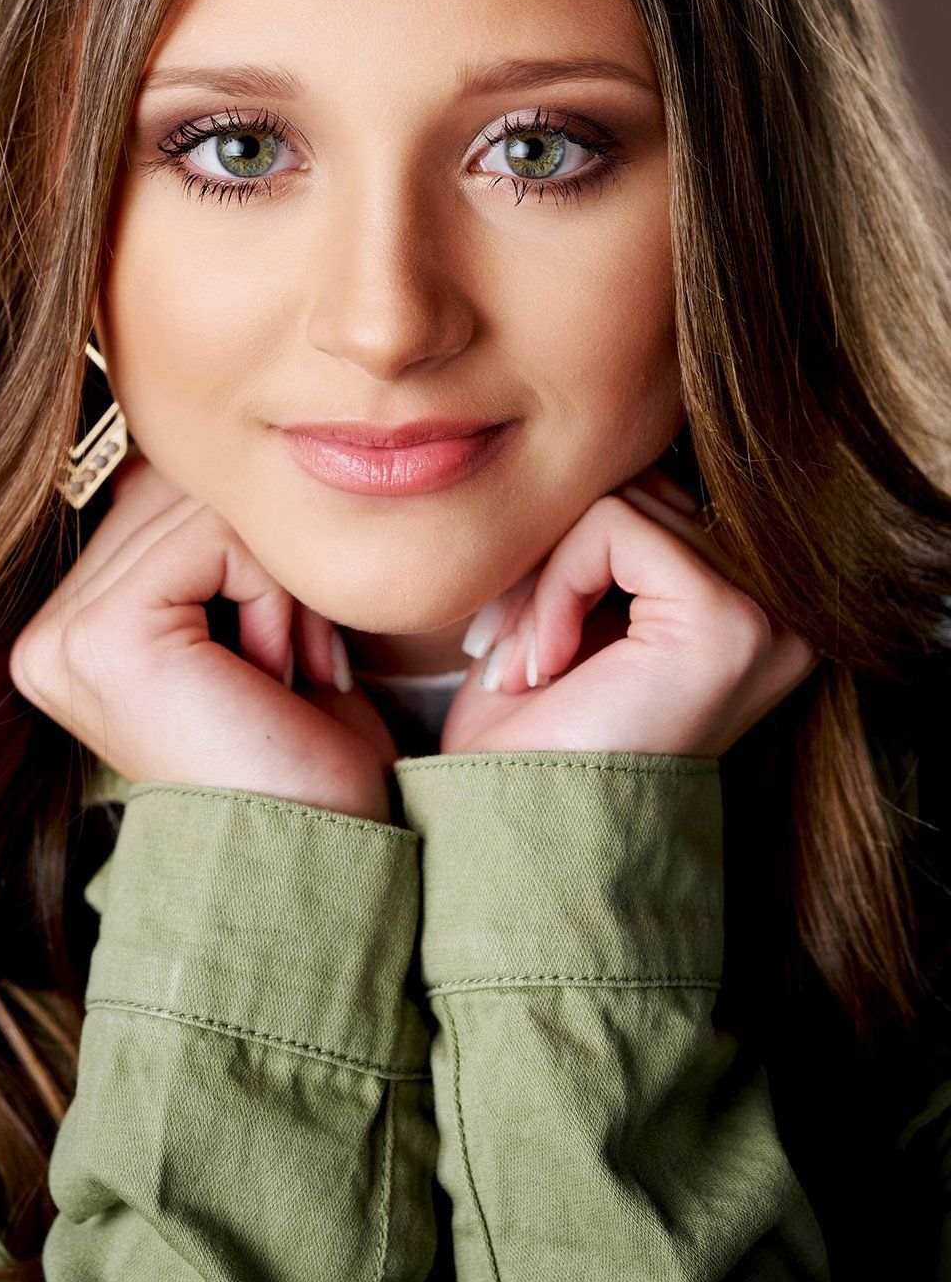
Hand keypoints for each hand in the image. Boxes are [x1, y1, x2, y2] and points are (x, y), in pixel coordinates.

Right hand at [9, 455, 398, 821]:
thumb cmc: (303, 758)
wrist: (322, 861)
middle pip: (179, 493)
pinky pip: (215, 536)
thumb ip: (204, 542)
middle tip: (291, 672)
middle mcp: (45, 634)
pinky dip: (275, 599)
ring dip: (276, 589)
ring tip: (281, 680)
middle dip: (264, 569)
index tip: (286, 660)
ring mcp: (63, 636)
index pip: (162, 495)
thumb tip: (192, 449)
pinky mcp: (104, 637)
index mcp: (66, 628)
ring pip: (203, 508)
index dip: (249, 556)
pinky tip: (273, 678)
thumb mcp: (246, 621)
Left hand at [440, 463, 818, 759]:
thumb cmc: (536, 739)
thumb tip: (596, 448)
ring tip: (520, 663)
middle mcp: (781, 610)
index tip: (511, 640)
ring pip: (619, 503)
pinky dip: (554, 585)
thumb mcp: (577, 611)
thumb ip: (609, 535)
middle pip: (641, 492)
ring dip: (541, 581)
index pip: (656, 498)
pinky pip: (612, 526)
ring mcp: (766, 613)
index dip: (569, 548)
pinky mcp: (725, 617)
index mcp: (754, 607)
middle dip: (548, 562)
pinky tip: (542, 664)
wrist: (521, 834)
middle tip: (502, 649)